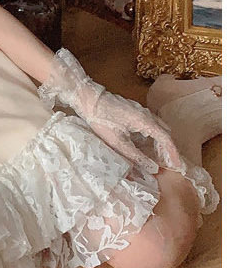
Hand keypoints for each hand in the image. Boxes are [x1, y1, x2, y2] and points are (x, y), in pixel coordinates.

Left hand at [49, 52, 192, 173]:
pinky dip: (154, 135)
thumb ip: (136, 156)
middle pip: (166, 132)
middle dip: (169, 148)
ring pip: (159, 127)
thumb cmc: (102, 120)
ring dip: (162, 141)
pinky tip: (147, 144)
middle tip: (170, 163)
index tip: (178, 166)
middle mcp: (147, 114)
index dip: (173, 154)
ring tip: (159, 156)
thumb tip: (152, 168)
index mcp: (145, 121)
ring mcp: (141, 110)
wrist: (90, 99)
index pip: (166, 139)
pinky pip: (151, 123)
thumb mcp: (118, 142)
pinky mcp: (135, 110)